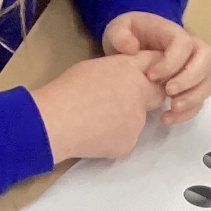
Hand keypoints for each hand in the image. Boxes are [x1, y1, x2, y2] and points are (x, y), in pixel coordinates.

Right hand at [29, 52, 164, 162]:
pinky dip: (112, 140)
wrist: (55, 121)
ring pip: (136, 122)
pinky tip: (93, 137)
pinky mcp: (128, 143)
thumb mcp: (94, 68)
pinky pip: (124, 140)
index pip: (155, 67)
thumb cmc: (67, 90)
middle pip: (155, 97)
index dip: (147, 74)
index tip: (139, 79)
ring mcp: (137, 122)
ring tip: (95, 122)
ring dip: (123, 122)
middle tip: (117, 104)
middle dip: (143, 99)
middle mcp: (140, 95)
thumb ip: (117, 72)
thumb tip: (121, 80)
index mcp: (130, 70)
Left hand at [101, 12, 210, 123]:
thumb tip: (131, 47)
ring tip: (172, 108)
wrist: (129, 50)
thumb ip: (120, 35)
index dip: (172, 61)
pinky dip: (188, 112)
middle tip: (168, 92)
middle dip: (190, 78)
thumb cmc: (126, 38)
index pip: (185, 43)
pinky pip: (201, 99)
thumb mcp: (117, 30)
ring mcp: (194, 67)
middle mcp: (190, 48)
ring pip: (209, 80)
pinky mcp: (192, 86)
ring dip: (194, 97)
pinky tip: (167, 118)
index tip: (150, 76)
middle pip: (206, 58)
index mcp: (173, 33)